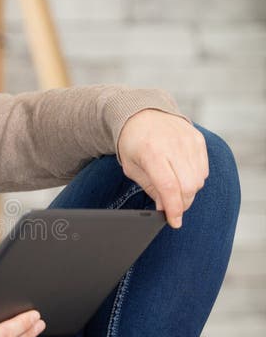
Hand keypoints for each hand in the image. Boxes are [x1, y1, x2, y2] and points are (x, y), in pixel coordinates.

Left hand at [117, 110, 208, 228]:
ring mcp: (188, 141)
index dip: (174, 209)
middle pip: (188, 186)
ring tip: (174, 189)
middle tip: (172, 207)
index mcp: (152, 152)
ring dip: (188, 192)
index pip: (169, 187)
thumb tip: (166, 209)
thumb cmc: (134, 144)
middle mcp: (173, 145)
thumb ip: (151, 188)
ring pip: (198, 180)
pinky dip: (195, 179)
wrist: (142, 114)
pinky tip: (181, 175)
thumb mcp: (133, 169)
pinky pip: (204, 170)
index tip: (175, 222)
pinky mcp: (198, 139)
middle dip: (182, 203)